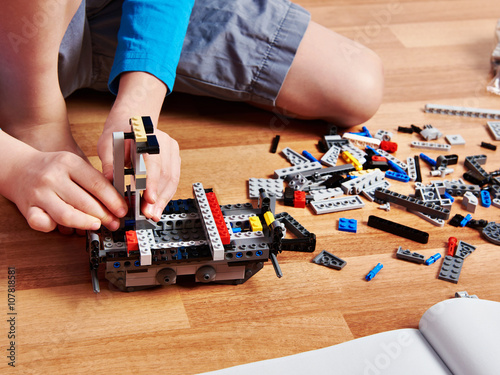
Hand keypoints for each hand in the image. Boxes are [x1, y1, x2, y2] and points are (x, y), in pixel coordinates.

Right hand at [1, 145, 127, 232]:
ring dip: (86, 224)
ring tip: (97, 225)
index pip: (97, 184)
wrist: (19, 167)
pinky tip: (66, 227)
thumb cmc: (53, 168)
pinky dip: (55, 228)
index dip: (113, 200)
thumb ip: (94, 180)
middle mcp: (53, 177)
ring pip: (67, 215)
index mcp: (69, 163)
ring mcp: (39, 193)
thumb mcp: (75, 165)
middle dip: (104, 216)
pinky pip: (43, 223)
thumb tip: (117, 201)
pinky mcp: (27, 208)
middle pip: (85, 202)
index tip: (123, 211)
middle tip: (114, 223)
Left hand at [98, 125, 180, 221]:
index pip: (153, 162)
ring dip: (164, 199)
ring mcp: (171, 150)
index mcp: (146, 136)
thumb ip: (109, 163)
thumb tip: (110, 181)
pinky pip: (173, 179)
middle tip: (149, 214)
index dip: (152, 182)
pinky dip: (166, 194)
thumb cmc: (118, 133)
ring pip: (172, 179)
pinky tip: (158, 205)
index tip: (150, 199)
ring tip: (154, 214)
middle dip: (158, 197)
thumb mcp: (107, 145)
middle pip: (165, 173)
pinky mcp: (174, 158)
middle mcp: (163, 142)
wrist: (130, 121)